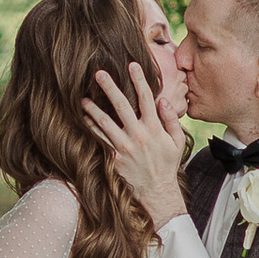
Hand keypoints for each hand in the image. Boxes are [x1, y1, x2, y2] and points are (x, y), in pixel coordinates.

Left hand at [84, 56, 190, 226]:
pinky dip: (90, 128)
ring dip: (92, 108)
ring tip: (81, 97)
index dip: (139, 80)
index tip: (132, 65)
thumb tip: (164, 100)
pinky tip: (82, 118)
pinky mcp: (114, 158)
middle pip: (122, 106)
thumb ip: (171, 120)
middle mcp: (138, 135)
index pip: (147, 99)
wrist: (157, 192)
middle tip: (99, 73)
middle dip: (110, 87)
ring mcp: (124, 147)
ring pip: (105, 122)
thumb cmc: (166, 165)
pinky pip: (99, 139)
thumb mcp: (176, 142)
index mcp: (154, 129)